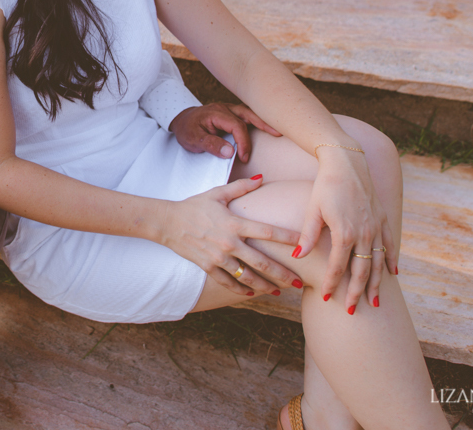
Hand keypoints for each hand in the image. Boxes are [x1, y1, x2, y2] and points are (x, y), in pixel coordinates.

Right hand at [157, 177, 302, 296]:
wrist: (167, 222)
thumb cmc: (194, 205)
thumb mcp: (217, 193)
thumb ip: (241, 187)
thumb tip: (262, 178)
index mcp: (234, 223)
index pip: (268, 232)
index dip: (289, 238)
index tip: (305, 245)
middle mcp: (229, 243)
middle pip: (263, 262)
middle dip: (283, 274)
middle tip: (299, 282)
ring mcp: (218, 258)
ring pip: (247, 277)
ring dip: (265, 286)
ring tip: (279, 291)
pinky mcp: (208, 267)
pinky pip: (228, 282)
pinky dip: (241, 290)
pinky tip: (252, 293)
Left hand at [169, 103, 280, 162]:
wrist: (181, 120)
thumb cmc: (187, 129)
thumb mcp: (194, 139)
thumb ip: (211, 145)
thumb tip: (230, 152)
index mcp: (216, 113)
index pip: (236, 126)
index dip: (243, 142)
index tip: (244, 157)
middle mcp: (225, 108)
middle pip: (248, 115)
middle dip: (263, 125)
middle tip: (278, 134)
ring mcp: (229, 109)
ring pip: (249, 113)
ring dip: (263, 120)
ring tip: (278, 129)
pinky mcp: (231, 113)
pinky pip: (247, 115)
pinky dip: (257, 120)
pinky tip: (267, 125)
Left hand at [293, 149, 395, 313]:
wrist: (347, 162)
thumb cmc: (326, 185)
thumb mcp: (312, 209)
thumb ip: (308, 235)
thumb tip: (298, 256)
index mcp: (345, 233)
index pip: (338, 267)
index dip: (332, 284)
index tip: (326, 298)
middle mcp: (364, 233)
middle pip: (361, 271)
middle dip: (356, 292)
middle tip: (352, 312)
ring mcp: (376, 227)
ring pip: (378, 262)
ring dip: (376, 283)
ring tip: (375, 302)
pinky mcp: (382, 218)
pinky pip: (389, 244)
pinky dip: (391, 260)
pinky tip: (392, 274)